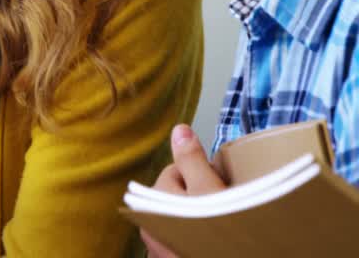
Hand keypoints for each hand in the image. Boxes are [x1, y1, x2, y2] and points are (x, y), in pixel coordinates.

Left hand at [142, 124, 228, 256]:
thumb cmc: (218, 233)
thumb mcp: (208, 190)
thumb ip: (191, 159)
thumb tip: (179, 129)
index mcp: (151, 202)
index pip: (176, 170)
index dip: (202, 173)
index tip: (220, 184)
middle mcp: (149, 223)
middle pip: (180, 194)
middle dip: (202, 195)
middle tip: (225, 205)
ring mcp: (160, 244)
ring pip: (185, 216)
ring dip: (202, 216)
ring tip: (224, 223)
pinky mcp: (174, 256)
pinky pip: (189, 237)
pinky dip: (201, 235)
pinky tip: (217, 239)